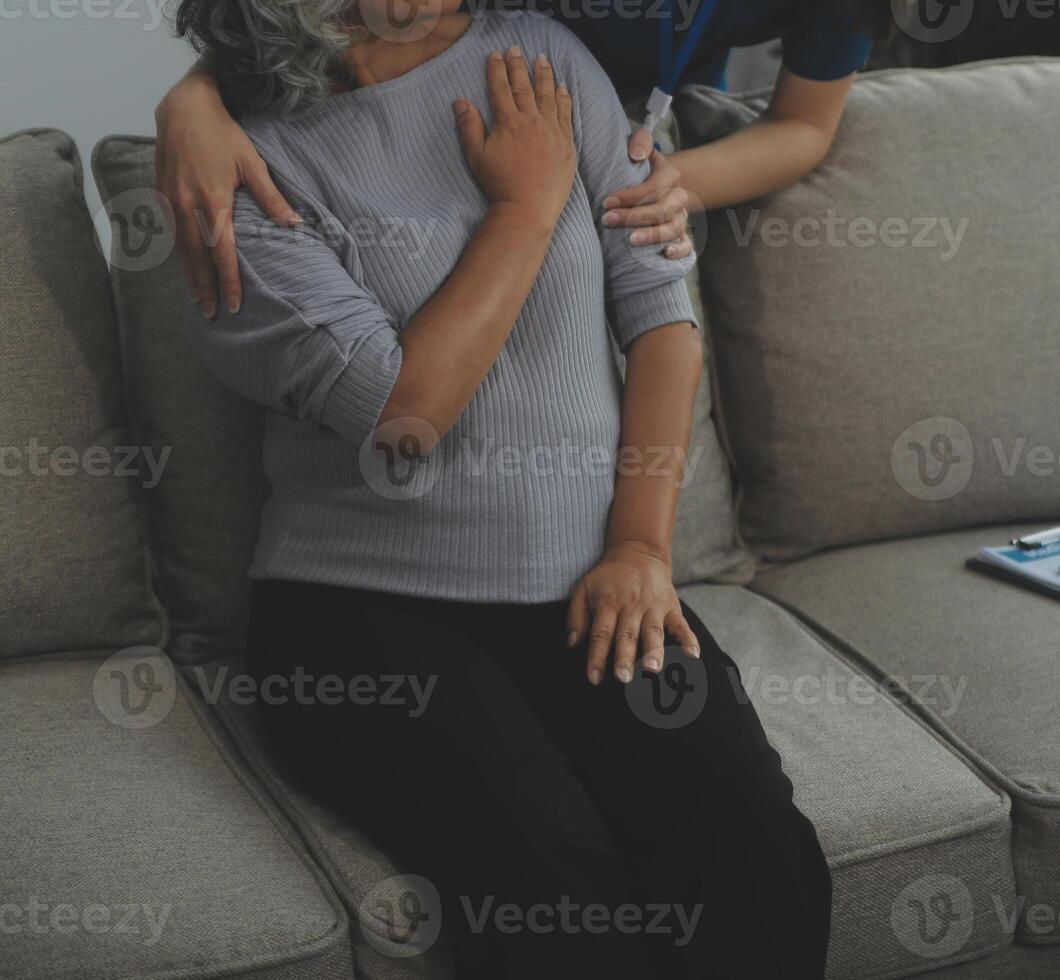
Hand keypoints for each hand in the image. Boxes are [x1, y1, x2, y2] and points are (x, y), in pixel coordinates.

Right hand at [155, 73, 300, 317]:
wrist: (184, 108)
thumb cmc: (223, 134)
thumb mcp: (252, 162)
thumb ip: (271, 197)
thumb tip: (294, 224)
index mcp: (213, 201)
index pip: (221, 252)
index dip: (229, 281)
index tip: (235, 304)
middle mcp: (188, 205)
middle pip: (196, 258)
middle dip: (206, 288)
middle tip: (213, 314)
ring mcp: (170, 200)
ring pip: (180, 248)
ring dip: (190, 276)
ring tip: (199, 299)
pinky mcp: (161, 194)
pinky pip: (170, 233)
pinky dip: (178, 254)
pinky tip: (186, 268)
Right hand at [453, 47, 575, 227]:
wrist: (528, 208)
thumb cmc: (499, 185)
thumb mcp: (477, 157)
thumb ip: (469, 127)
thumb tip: (460, 101)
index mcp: (508, 122)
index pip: (501, 88)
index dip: (497, 70)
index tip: (495, 55)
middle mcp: (531, 121)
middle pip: (524, 86)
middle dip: (518, 66)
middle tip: (516, 49)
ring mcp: (551, 131)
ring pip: (547, 96)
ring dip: (543, 75)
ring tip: (542, 60)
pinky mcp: (566, 144)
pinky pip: (565, 114)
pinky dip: (563, 98)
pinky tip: (562, 88)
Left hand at [567, 541, 699, 686]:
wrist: (637, 552)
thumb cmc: (607, 577)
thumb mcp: (583, 589)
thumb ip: (576, 617)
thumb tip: (572, 645)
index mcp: (608, 604)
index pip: (600, 634)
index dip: (596, 657)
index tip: (593, 678)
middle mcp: (631, 607)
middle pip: (627, 635)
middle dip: (625, 658)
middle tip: (623, 678)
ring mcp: (653, 607)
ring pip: (653, 632)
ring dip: (653, 651)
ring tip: (653, 669)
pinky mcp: (672, 607)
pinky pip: (681, 625)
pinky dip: (688, 640)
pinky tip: (692, 656)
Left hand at [603, 144, 693, 259]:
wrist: (658, 185)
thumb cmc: (642, 167)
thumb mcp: (642, 146)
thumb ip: (639, 142)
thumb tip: (636, 155)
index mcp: (670, 176)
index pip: (652, 188)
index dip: (629, 196)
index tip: (606, 203)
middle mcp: (678, 198)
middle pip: (660, 210)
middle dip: (633, 216)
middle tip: (607, 220)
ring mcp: (681, 218)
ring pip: (672, 228)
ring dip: (652, 235)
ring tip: (631, 240)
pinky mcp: (681, 235)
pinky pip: (687, 246)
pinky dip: (679, 251)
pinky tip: (665, 254)